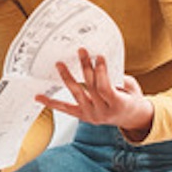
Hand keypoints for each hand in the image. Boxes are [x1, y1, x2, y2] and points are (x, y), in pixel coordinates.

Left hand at [36, 48, 153, 139]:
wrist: (132, 119)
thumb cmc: (132, 99)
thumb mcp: (132, 88)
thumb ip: (118, 77)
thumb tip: (101, 62)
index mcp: (118, 105)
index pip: (105, 88)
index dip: (101, 72)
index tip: (99, 56)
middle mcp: (103, 113)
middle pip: (91, 88)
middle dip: (86, 68)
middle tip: (81, 52)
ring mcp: (91, 116)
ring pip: (77, 95)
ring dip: (67, 78)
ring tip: (60, 65)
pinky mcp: (83, 116)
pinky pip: (65, 109)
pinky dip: (51, 102)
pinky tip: (39, 96)